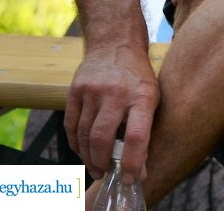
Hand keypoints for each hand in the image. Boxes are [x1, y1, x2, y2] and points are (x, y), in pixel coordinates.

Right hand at [66, 42, 158, 179]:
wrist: (115, 44)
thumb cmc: (138, 77)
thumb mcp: (152, 98)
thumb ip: (145, 131)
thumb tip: (139, 171)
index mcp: (143, 95)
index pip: (137, 135)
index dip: (133, 162)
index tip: (131, 179)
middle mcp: (117, 93)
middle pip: (103, 138)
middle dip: (102, 163)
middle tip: (106, 173)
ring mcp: (93, 90)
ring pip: (84, 135)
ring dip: (88, 157)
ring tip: (96, 166)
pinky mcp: (75, 90)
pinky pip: (71, 126)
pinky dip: (75, 144)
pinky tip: (83, 151)